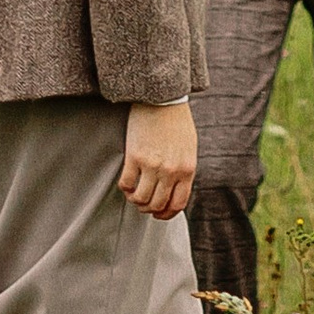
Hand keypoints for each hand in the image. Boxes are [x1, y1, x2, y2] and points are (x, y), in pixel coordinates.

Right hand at [119, 100, 197, 218]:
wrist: (162, 99)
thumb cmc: (176, 121)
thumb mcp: (189, 148)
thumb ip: (183, 169)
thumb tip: (174, 189)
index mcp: (187, 169)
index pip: (177, 204)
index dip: (166, 214)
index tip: (158, 214)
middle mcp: (171, 171)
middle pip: (157, 205)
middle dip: (148, 209)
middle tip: (143, 203)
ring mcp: (152, 165)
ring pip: (141, 199)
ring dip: (135, 200)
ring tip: (133, 194)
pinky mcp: (135, 157)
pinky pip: (126, 184)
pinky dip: (125, 188)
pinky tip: (126, 182)